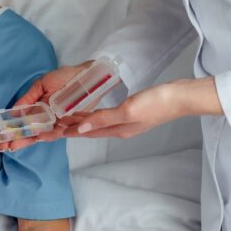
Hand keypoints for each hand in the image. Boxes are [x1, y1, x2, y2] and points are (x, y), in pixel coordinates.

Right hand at [0, 62, 90, 152]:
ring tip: (14, 146)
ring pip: (41, 135)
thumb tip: (13, 113)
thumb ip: (28, 99)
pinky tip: (36, 138)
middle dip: (17, 139)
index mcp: (38, 109)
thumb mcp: (41, 85)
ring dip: (27, 141)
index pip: (23, 122)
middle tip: (4, 147)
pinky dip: (47, 135)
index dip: (13, 130)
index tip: (0, 137)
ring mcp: (58, 122)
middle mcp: (47, 118)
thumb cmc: (64, 77)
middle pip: (30, 132)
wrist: (86, 75)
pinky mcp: (70, 124)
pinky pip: (58, 132)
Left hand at [64, 77, 221, 139]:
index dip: (68, 131)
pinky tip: (89, 112)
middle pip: (89, 129)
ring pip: (96, 123)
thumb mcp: (128, 110)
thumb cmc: (156, 103)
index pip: (86, 131)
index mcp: (118, 129)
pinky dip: (93, 115)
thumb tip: (80, 128)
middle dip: (70, 129)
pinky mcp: (132, 112)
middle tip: (51, 127)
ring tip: (63, 120)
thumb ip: (103, 119)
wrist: (180, 97)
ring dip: (80, 122)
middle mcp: (120, 128)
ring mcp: (127, 121)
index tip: (50, 133)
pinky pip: (105, 116)